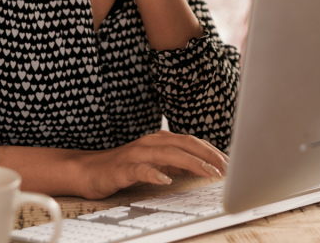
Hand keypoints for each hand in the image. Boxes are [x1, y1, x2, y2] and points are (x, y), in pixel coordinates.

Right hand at [72, 130, 227, 198]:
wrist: (88, 170)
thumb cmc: (124, 166)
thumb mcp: (156, 162)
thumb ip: (178, 162)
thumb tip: (204, 166)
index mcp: (161, 140)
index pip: (192, 142)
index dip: (212, 151)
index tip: (230, 163)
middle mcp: (151, 142)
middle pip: (185, 144)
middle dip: (208, 155)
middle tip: (226, 168)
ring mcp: (136, 154)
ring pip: (168, 154)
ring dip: (190, 163)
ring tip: (208, 172)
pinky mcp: (122, 168)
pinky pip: (140, 170)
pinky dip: (154, 173)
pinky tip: (166, 180)